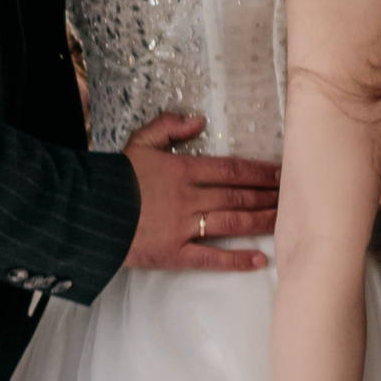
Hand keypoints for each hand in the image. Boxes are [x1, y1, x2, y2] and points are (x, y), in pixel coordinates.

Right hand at [123, 113, 279, 271]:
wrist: (87, 212)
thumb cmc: (112, 178)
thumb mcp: (138, 142)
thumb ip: (168, 127)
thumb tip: (199, 120)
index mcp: (182, 170)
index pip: (231, 169)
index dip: (259, 171)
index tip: (281, 173)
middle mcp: (189, 198)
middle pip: (238, 196)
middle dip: (267, 196)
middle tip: (293, 197)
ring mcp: (183, 227)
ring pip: (232, 222)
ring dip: (261, 221)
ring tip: (284, 220)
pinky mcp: (174, 254)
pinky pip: (211, 258)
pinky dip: (236, 259)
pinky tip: (259, 260)